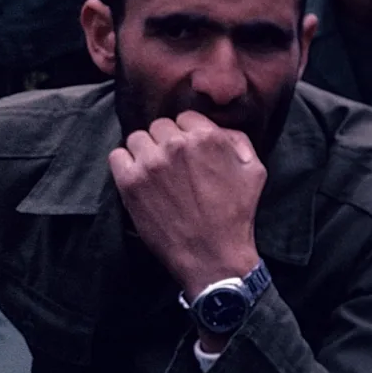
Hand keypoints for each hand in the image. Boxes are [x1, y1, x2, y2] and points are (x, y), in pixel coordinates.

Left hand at [108, 111, 265, 311]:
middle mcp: (176, 145)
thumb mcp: (254, 171)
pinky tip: (138, 178)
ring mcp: (150, 163)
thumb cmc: (235, 214)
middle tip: (173, 166)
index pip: (184, 118)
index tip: (188, 152)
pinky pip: (117, 156)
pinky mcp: (130, 182)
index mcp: (207, 137)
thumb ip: (236, 140)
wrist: (211, 254)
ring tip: (155, 173)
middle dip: (166, 142)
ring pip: (136, 138)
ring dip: (144, 152)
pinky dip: (124, 164)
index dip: (187, 134)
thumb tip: (216, 127)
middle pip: (159, 127)